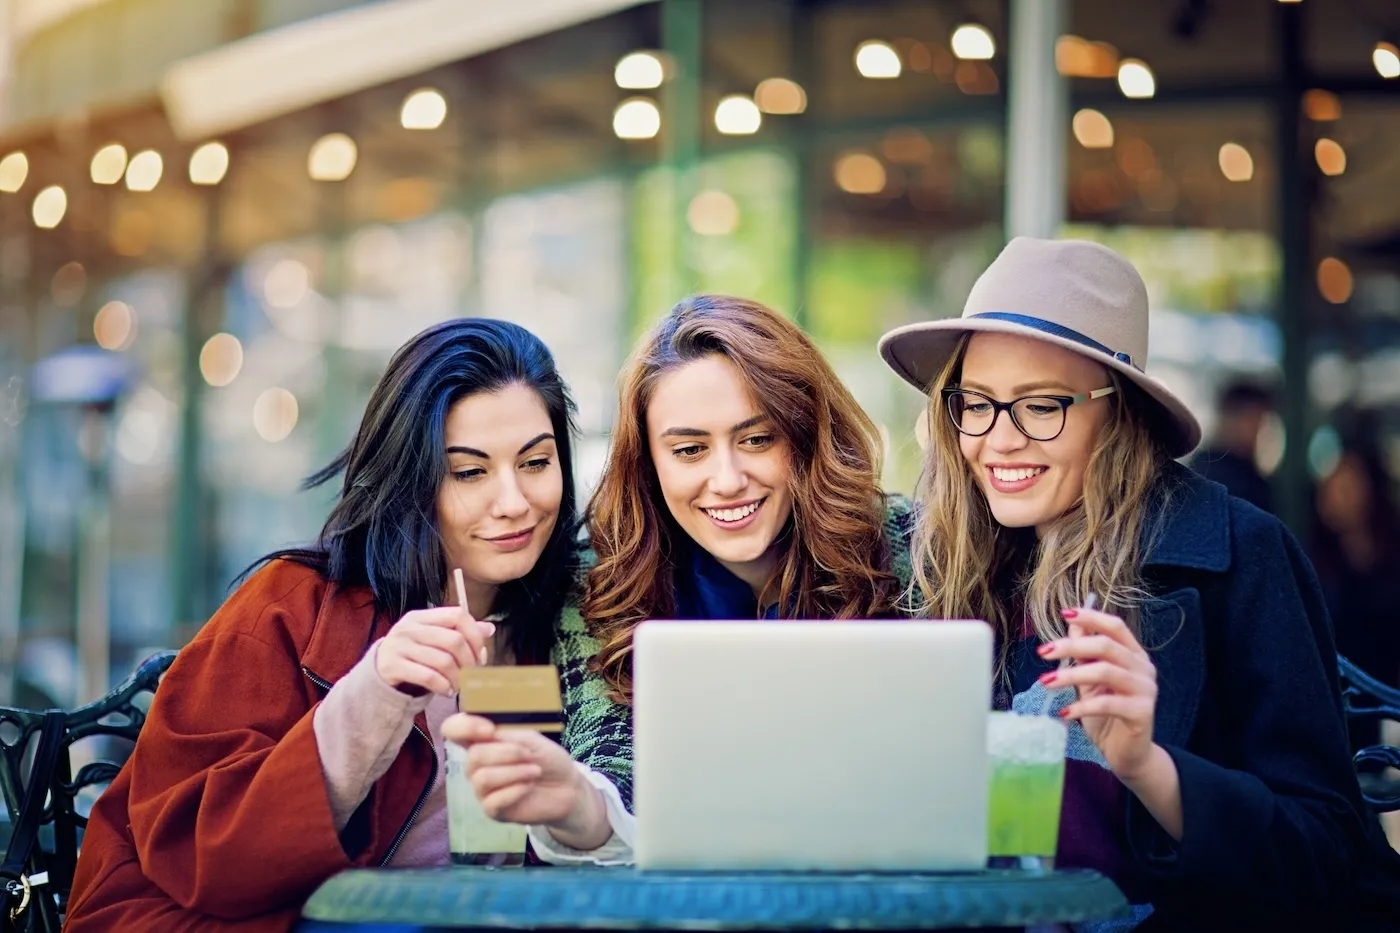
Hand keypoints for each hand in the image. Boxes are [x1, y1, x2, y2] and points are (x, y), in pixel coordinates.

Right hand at [375, 607, 492, 696]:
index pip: (457, 615)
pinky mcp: (392, 666)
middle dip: (468, 661)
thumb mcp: (434, 639)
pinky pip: (428, 676)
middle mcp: (409, 628)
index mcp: (422, 616)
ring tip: (459, 686)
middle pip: (453, 640)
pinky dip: (443, 686)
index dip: (475, 635)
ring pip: (443, 661)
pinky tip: (446, 691)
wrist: (379, 672)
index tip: (480, 655)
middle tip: (471, 675)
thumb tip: (489, 628)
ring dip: (457, 678)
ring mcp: (399, 646)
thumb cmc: (413, 655)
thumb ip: (460, 633)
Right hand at [442, 714, 610, 849]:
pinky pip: (493, 801)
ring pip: (482, 778)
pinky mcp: (492, 810)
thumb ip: (506, 734)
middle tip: (530, 756)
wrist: (565, 787)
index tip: (489, 730)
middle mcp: (477, 764)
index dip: (464, 727)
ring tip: (534, 772)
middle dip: (507, 753)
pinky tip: (528, 787)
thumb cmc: (546, 759)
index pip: (454, 728)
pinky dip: (516, 790)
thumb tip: (487, 734)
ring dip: (515, 773)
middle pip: (474, 756)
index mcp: (482, 740)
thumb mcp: (529, 738)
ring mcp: (482, 788)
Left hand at [1038, 605, 1158, 780]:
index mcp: (1134, 655)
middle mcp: (1144, 668)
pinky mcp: (1142, 713)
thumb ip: (1084, 653)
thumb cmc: (1106, 714)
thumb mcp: (1090, 680)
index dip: (1091, 617)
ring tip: (1046, 681)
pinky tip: (1063, 712)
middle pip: (1106, 646)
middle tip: (1043, 652)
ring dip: (1071, 674)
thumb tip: (1071, 623)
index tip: (1065, 613)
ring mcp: (1146, 690)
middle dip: (1071, 646)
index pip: (1115, 627)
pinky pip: (1107, 703)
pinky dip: (1082, 706)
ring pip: (1105, 671)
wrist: (1127, 754)